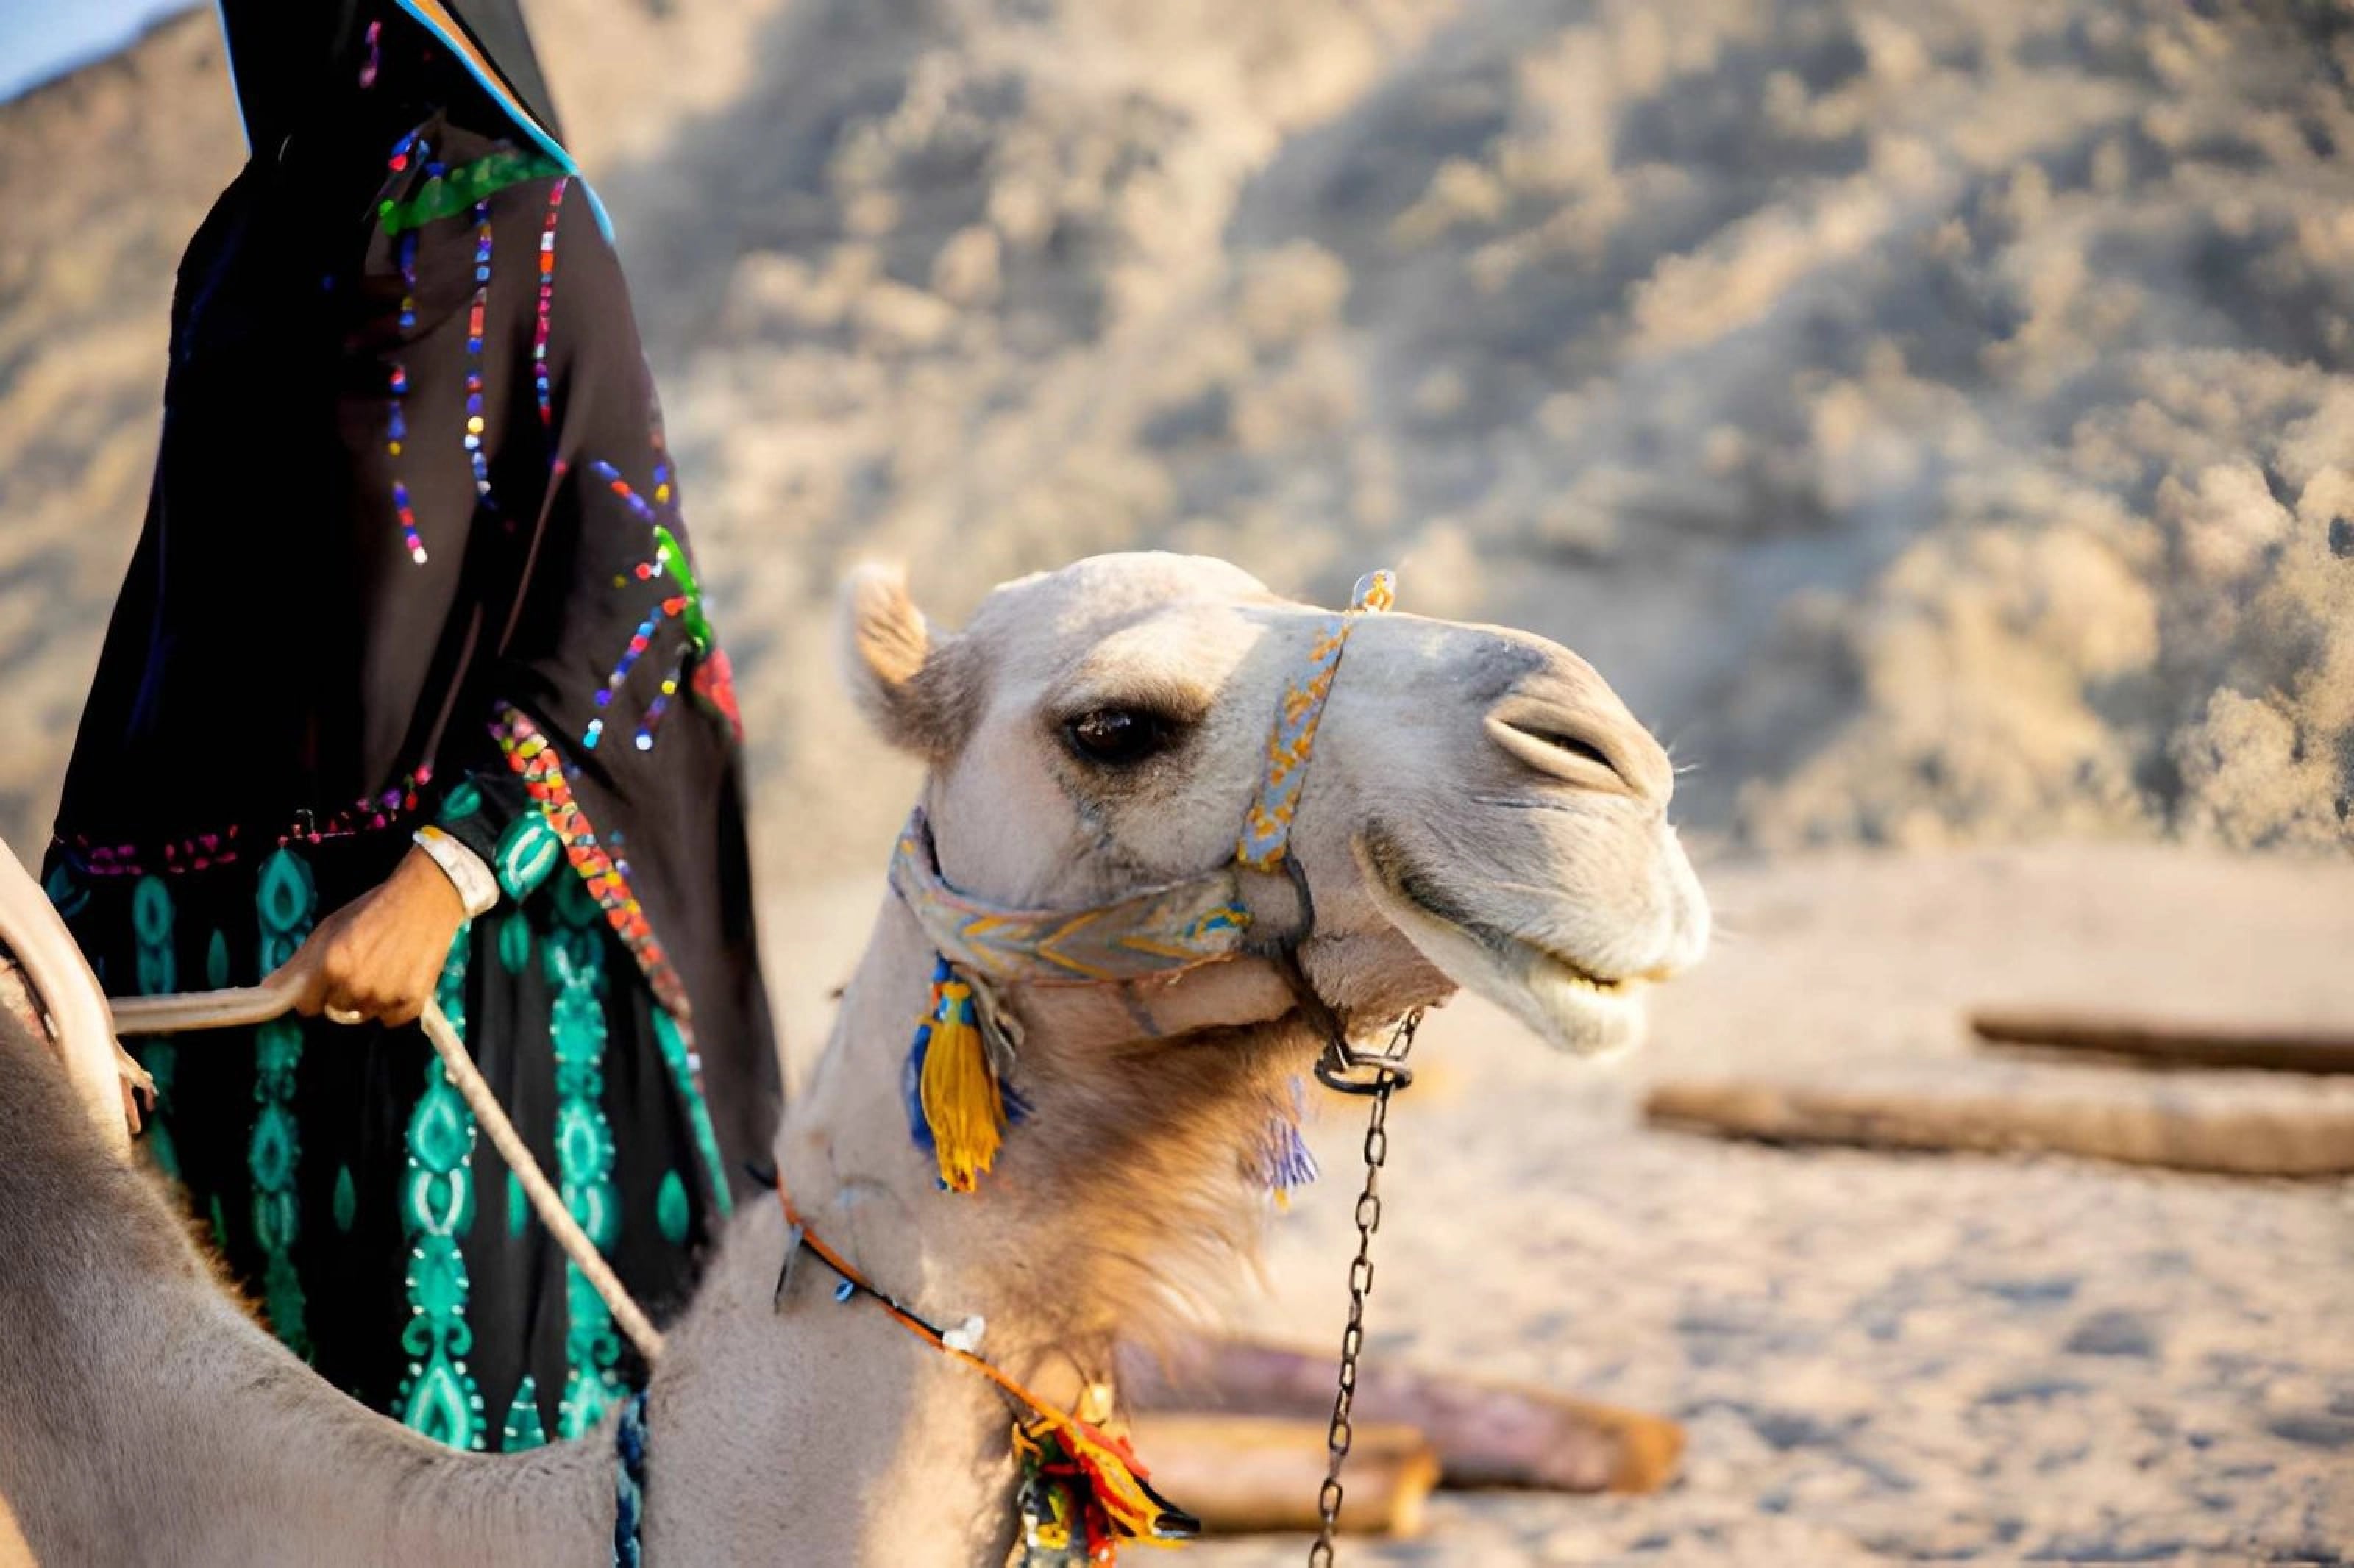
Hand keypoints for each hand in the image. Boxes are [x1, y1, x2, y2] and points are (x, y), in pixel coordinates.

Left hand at [274, 846, 468, 1027]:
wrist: (426, 898)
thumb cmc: (373, 909)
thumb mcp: (330, 928)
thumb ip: (298, 962)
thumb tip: (268, 988)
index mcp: (331, 965)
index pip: (307, 1006)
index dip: (316, 992)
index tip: (328, 978)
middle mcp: (355, 986)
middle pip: (337, 1010)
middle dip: (344, 993)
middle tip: (364, 966)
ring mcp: (385, 996)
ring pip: (365, 1014)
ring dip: (371, 999)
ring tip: (386, 969)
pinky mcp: (413, 1002)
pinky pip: (392, 1019)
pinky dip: (395, 1005)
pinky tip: (402, 979)